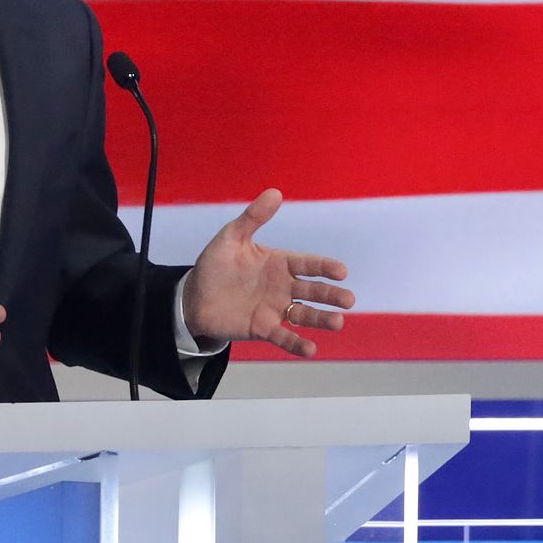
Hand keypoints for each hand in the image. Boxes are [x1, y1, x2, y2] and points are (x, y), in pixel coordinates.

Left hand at [184, 189, 352, 357]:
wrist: (194, 296)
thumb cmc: (216, 264)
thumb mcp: (232, 237)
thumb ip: (253, 218)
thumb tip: (275, 192)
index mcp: (280, 263)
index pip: (308, 264)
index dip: (325, 267)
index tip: (341, 271)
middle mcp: (283, 287)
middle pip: (313, 291)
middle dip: (331, 295)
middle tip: (349, 300)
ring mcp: (275, 309)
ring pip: (304, 315)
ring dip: (321, 319)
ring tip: (337, 323)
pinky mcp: (263, 329)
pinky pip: (283, 337)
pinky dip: (297, 344)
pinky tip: (311, 349)